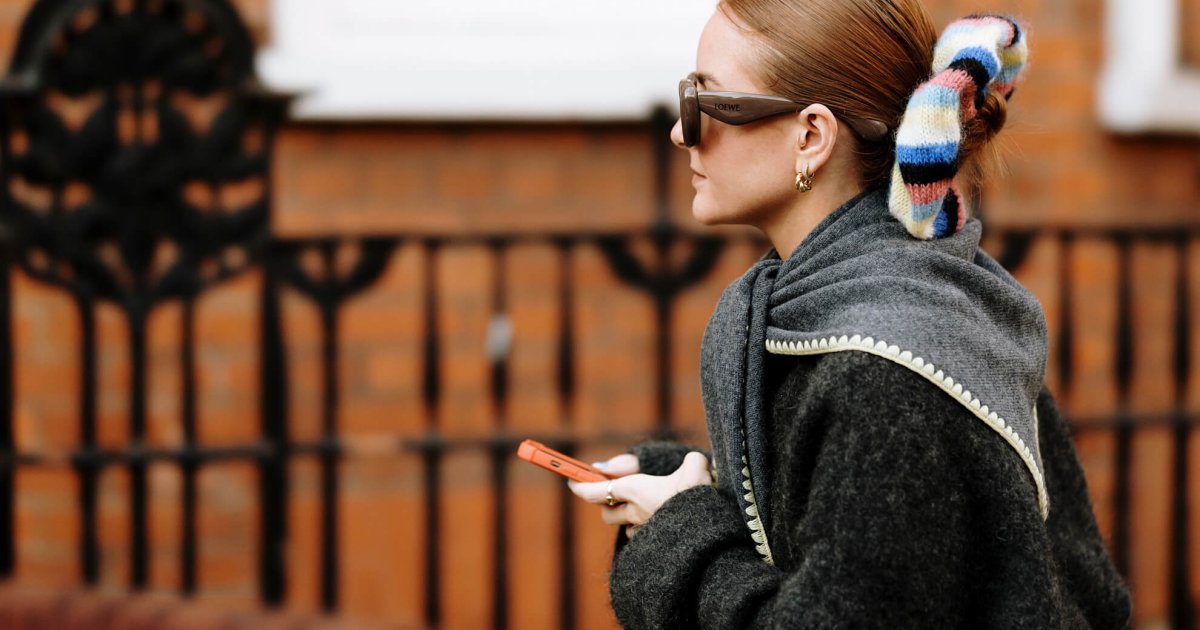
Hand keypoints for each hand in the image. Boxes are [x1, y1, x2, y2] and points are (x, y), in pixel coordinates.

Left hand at [567, 451, 711, 539]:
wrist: (718, 537)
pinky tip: (660, 526)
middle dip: (606, 503)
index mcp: (639, 490)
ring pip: (625, 528)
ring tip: (640, 509)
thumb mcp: (694, 466)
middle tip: (613, 493)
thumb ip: (673, 461)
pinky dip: (646, 532)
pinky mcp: (657, 550)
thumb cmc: (706, 497)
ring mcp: (647, 534)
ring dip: (627, 519)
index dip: (582, 486)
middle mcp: (637, 514)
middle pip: (607, 512)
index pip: (597, 491)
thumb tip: (648, 464)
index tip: (572, 481)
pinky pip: (644, 540)